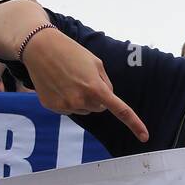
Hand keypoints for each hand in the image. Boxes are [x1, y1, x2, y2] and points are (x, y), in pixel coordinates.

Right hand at [22, 28, 148, 141]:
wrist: (39, 48)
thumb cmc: (71, 52)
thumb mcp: (96, 63)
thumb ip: (106, 83)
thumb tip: (107, 100)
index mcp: (96, 88)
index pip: (120, 110)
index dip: (134, 124)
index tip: (144, 137)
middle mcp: (81, 100)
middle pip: (99, 108)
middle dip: (96, 97)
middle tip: (84, 78)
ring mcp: (66, 105)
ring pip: (84, 110)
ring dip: (82, 99)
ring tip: (69, 79)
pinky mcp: (52, 107)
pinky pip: (69, 109)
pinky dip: (67, 100)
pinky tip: (59, 84)